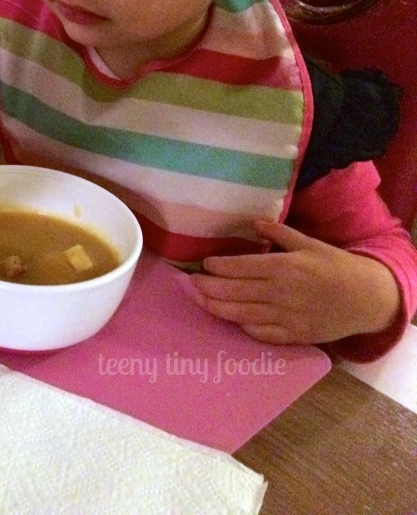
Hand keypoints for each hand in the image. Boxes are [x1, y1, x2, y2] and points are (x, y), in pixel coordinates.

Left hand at [191, 220, 399, 344]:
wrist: (367, 299)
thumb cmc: (336, 266)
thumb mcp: (310, 243)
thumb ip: (280, 233)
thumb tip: (254, 223)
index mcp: (284, 267)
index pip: (240, 267)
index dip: (218, 267)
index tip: (205, 264)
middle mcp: (281, 293)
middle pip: (234, 291)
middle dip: (209, 287)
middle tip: (193, 282)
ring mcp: (286, 317)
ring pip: (241, 314)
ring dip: (217, 307)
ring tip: (201, 300)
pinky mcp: (293, 335)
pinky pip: (261, 333)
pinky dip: (242, 326)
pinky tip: (231, 318)